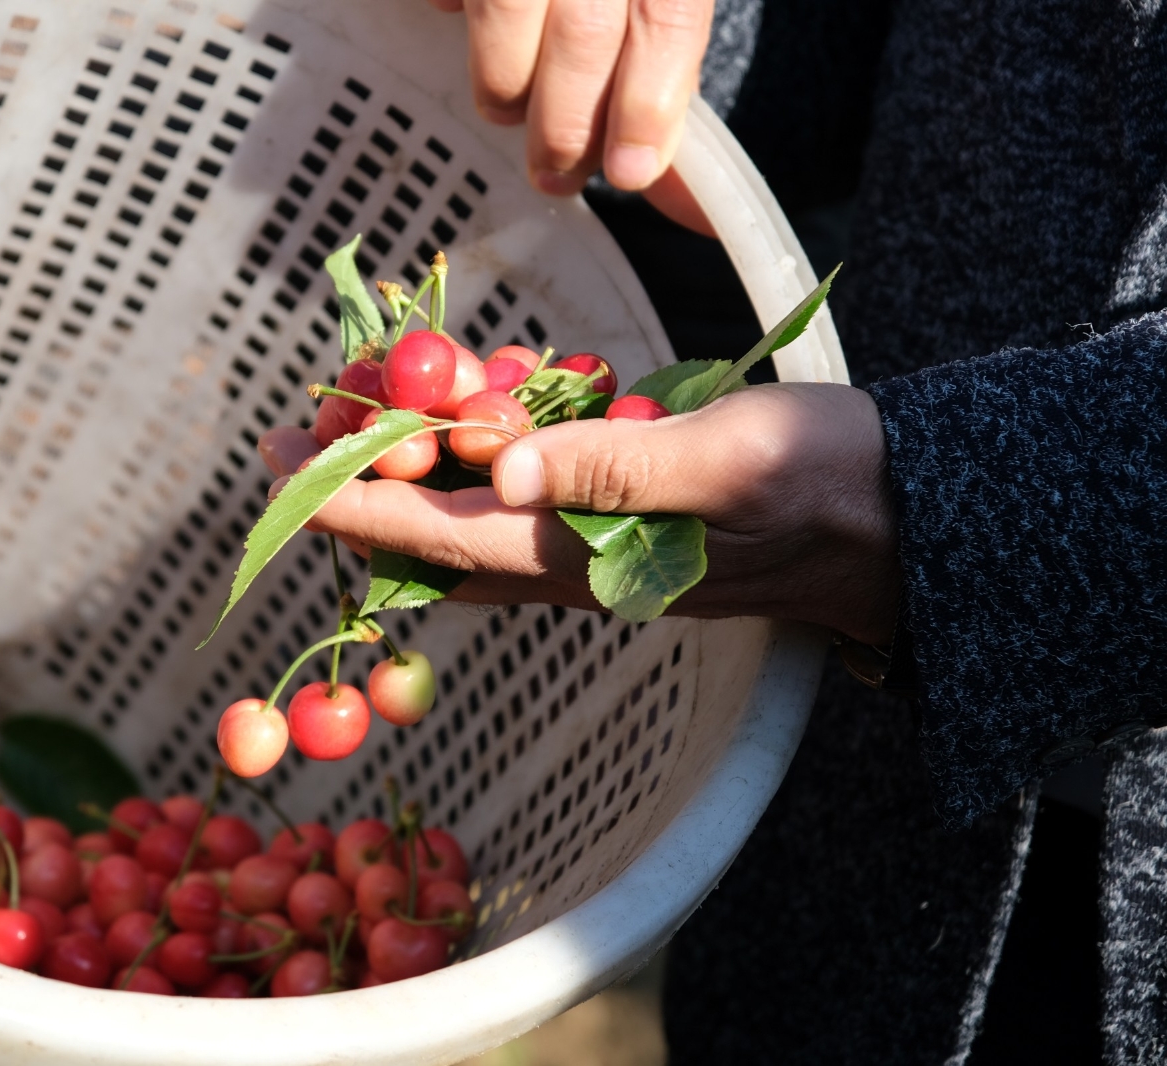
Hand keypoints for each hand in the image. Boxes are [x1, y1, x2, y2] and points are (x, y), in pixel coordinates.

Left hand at [259, 384, 902, 644]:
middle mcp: (570, 565)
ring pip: (466, 527)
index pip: (434, 537)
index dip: (348, 503)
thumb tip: (501, 471)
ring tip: (363, 412)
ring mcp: (590, 552)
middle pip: (431, 538)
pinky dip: (470, 467)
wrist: (899, 522)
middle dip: (360, 485)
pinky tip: (463, 424)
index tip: (279, 471)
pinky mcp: (614, 528)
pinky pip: (515, 509)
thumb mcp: (725, 459)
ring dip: (408, 475)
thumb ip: (615, 467)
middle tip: (309, 421)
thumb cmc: (822, 485)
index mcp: (582, 555)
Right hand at [426, 0, 714, 228]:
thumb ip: (665, 76)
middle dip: (565, 124)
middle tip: (558, 173)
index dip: (649, 102)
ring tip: (509, 107)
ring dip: (504, 85)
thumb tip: (671, 194)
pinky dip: (448, 8)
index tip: (631, 171)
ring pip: (505, 11)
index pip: (669, 17)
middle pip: (584, 29)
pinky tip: (460, 16)